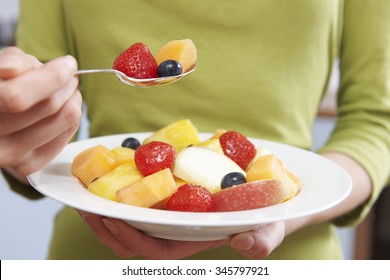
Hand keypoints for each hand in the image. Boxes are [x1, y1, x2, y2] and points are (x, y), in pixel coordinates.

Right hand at [0, 47, 81, 181]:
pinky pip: (68, 136)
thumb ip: (11, 62)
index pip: (18, 97)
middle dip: (67, 85)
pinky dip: (70, 118)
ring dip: (73, 100)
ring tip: (67, 91)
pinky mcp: (28, 166)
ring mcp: (10, 156)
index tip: (68, 64)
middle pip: (49, 106)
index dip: (51, 77)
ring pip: (65, 120)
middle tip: (70, 77)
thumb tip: (17, 69)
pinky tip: (62, 110)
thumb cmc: (0, 86)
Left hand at [77, 210, 284, 258]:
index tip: (113, 218)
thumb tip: (246, 243)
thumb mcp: (270, 227)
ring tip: (84, 194)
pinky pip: (139, 200)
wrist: (269, 197)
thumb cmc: (268, 216)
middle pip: (134, 239)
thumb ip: (262, 239)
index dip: (132, 240)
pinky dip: (120, 192)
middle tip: (84, 206)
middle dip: (106, 226)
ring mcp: (171, 215)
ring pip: (131, 221)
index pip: (157, 251)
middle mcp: (177, 231)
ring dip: (106, 210)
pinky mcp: (170, 197)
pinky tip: (107, 175)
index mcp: (194, 241)